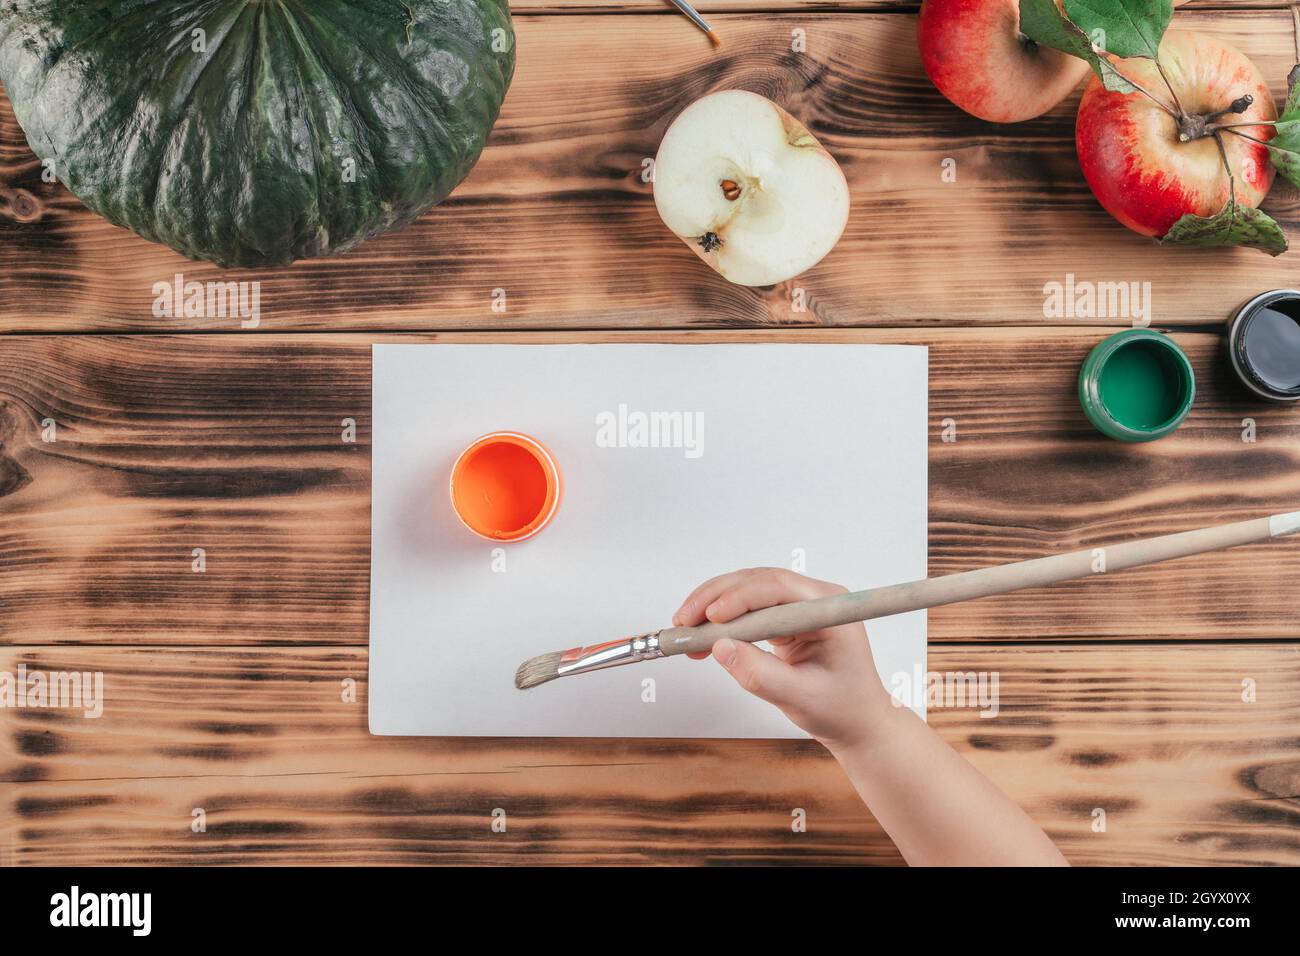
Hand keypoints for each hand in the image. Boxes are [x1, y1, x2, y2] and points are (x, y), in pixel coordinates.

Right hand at [673, 568, 893, 752]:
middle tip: (683, 621)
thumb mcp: (799, 697)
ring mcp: (798, 607)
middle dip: (716, 599)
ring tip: (683, 629)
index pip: (779, 588)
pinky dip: (721, 622)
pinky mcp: (784, 619)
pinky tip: (700, 636)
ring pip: (746, 592)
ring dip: (712, 607)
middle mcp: (813, 599)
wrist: (857, 723)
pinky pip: (747, 610)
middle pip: (757, 583)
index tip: (712, 616)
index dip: (741, 597)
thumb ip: (760, 674)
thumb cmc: (841, 709)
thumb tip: (719, 649)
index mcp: (830, 609)